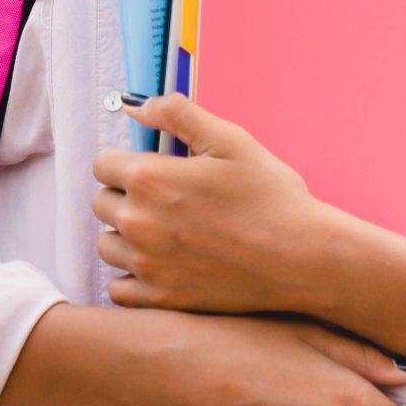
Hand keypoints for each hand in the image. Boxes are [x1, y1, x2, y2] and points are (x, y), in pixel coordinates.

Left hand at [91, 94, 349, 316]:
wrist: (303, 258)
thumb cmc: (271, 196)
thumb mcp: (229, 140)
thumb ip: (176, 115)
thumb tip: (135, 106)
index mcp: (149, 179)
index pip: (102, 165)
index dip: (126, 164)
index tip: (153, 171)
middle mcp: (139, 222)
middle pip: (101, 203)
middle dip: (126, 197)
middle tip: (166, 201)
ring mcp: (148, 264)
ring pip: (108, 245)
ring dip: (126, 237)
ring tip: (166, 232)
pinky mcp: (161, 299)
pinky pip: (119, 288)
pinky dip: (133, 277)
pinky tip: (162, 265)